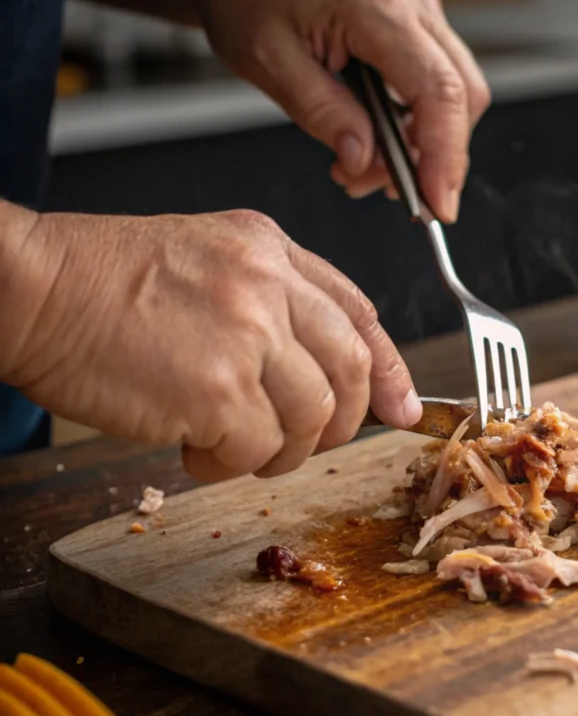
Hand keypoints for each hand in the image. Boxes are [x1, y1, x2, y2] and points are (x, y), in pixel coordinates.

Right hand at [0, 205, 421, 481]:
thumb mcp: (205, 259)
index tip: (402, 405)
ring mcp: (246, 334)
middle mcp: (269, 285)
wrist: (29, 286)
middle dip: (341, 421)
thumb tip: (324, 371)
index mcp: (270, 250)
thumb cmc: (101, 282)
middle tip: (307, 441)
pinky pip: (254, 449)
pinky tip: (192, 449)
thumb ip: (272, 303)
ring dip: (279, 450)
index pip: (359, 313)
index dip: (388, 368)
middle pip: (350, 369)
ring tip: (231, 445)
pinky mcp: (215, 388)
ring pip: (310, 419)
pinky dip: (228, 464)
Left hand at [191, 0, 489, 222]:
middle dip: (434, 158)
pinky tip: (372, 134)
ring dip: (420, 141)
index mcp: (378, 6)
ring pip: (453, 89)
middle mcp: (411, 1)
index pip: (440, 94)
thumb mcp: (266, 58)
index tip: (438, 205)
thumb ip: (322, 114)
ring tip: (362, 166)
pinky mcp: (410, 17)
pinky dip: (412, 117)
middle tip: (381, 191)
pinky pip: (433, 75)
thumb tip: (363, 160)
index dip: (446, 158)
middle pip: (463, 95)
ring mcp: (416, 7)